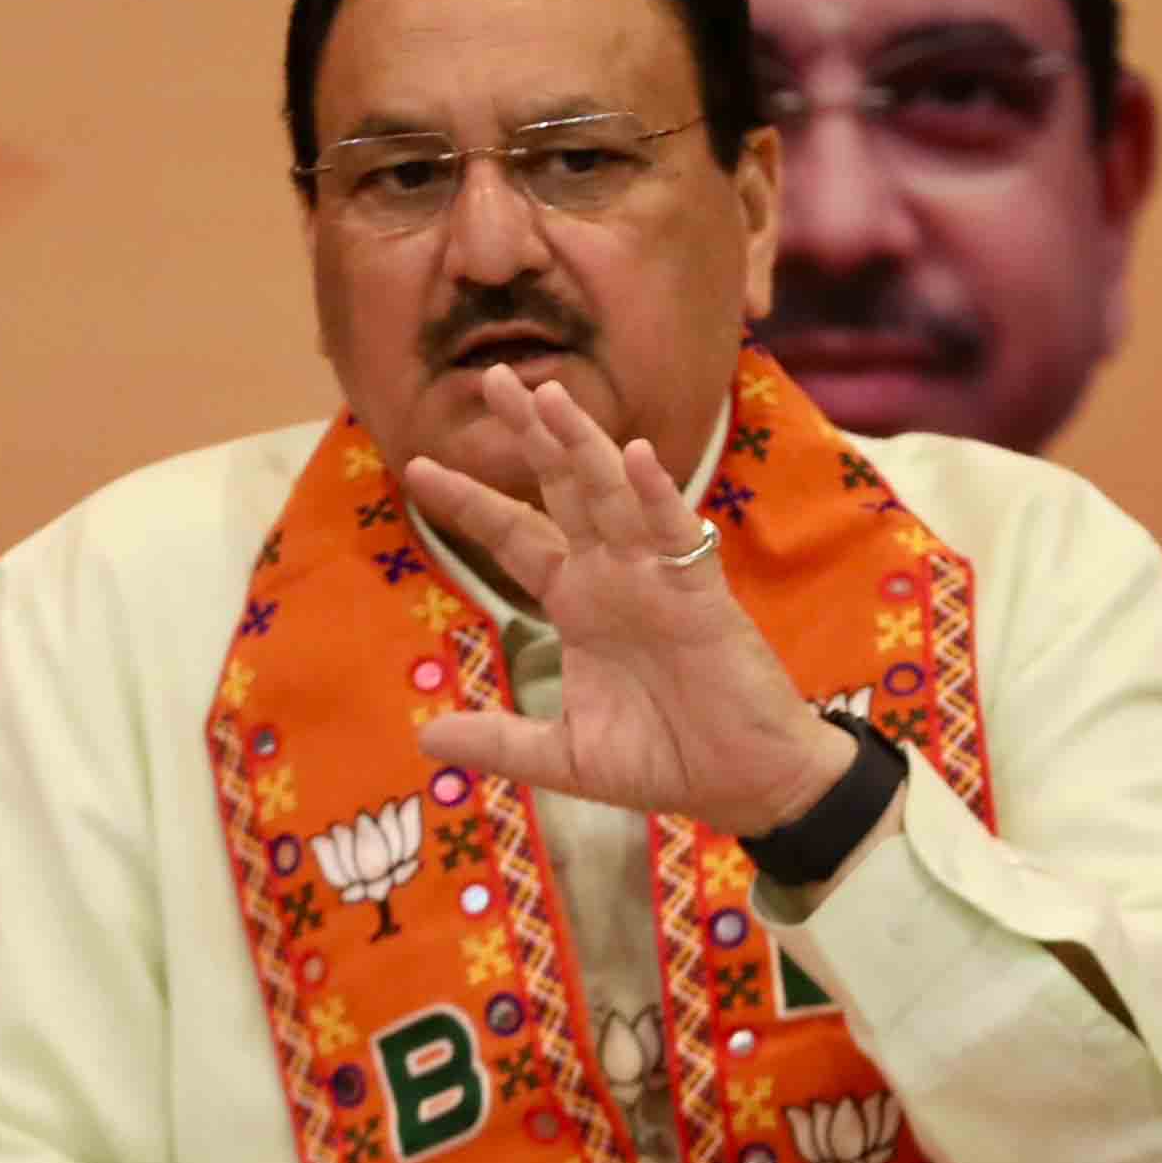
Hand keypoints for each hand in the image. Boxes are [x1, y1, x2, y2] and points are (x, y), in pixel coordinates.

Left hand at [401, 367, 857, 834]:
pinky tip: (636, 457)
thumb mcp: (566, 756)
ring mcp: (657, 577)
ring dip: (583, 446)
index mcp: (577, 601)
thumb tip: (426, 740)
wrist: (744, 784)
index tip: (417, 467)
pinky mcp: (700, 594)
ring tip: (548, 397)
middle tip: (493, 379)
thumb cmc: (664, 759)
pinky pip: (675, 535)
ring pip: (613, 496)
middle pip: (564, 489)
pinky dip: (656, 496)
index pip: (515, 536)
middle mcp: (612, 575)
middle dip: (531, 436)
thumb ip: (501, 741)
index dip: (470, 501)